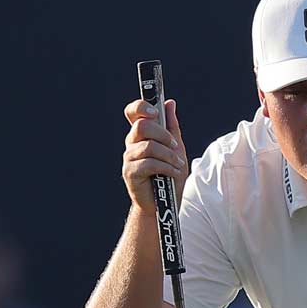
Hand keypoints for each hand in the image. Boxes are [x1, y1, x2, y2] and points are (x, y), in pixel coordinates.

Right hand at [121, 97, 187, 212]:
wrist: (165, 204)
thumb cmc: (170, 176)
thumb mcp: (176, 148)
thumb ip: (172, 127)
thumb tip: (169, 103)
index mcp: (141, 135)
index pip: (133, 112)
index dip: (141, 107)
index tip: (156, 112)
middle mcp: (132, 144)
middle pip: (141, 126)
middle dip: (163, 134)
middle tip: (175, 146)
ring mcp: (129, 158)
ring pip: (148, 146)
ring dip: (168, 155)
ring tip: (178, 164)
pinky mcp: (129, 173)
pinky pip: (149, 163)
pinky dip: (166, 167)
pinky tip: (173, 173)